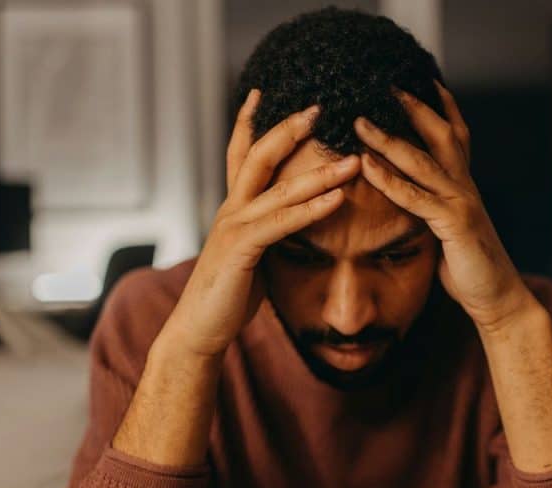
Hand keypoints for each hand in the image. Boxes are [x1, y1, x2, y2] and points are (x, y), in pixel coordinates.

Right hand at [160, 90, 359, 356]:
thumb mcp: (250, 256)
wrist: (199, 330)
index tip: (263, 92)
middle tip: (319, 107)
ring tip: (353, 159)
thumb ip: (266, 233)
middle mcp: (231, 209)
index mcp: (233, 208)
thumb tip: (290, 224)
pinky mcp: (241, 250)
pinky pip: (282, 223)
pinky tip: (337, 198)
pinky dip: (311, 209)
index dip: (249, 121)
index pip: (241, 154)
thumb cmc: (226, 297)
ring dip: (320, 171)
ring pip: (279, 188)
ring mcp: (234, 227)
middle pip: (259, 155)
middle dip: (289, 129)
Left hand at [354, 81, 536, 332]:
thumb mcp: (451, 231)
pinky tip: (367, 166)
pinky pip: (416, 197)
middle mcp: (465, 187)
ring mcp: (462, 203)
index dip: (442, 106)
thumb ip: (435, 210)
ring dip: (388, 139)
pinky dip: (389, 180)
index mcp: (464, 186)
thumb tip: (415, 202)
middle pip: (441, 134)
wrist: (498, 298)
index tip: (423, 80)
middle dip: (414, 107)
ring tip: (360, 122)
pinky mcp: (454, 224)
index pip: (456, 136)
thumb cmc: (471, 269)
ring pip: (422, 161)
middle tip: (386, 83)